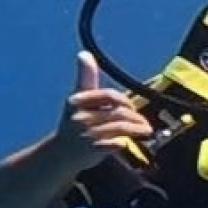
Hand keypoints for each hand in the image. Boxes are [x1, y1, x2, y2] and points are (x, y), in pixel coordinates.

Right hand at [57, 53, 153, 174]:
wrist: (60, 153)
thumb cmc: (72, 123)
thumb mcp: (77, 99)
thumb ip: (85, 77)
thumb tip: (84, 53)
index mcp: (78, 102)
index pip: (108, 96)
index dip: (124, 100)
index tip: (130, 106)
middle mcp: (81, 117)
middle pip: (118, 113)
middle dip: (134, 117)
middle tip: (143, 122)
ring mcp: (87, 134)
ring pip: (120, 128)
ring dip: (136, 129)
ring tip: (146, 130)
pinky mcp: (92, 150)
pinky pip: (115, 144)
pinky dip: (123, 143)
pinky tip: (128, 143)